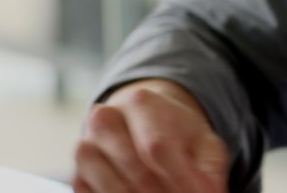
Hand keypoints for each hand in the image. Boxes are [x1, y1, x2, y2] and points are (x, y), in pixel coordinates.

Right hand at [73, 79, 228, 192]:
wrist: (141, 123)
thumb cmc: (176, 134)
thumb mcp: (203, 143)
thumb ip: (210, 168)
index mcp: (140, 103)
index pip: (157, 147)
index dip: (181, 179)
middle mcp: (105, 119)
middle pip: (136, 170)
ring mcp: (86, 147)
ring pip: (111, 187)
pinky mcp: (76, 174)